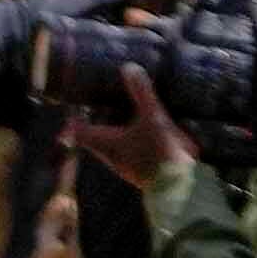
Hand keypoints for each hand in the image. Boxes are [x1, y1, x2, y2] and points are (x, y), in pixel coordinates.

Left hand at [61, 60, 180, 188]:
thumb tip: (129, 67)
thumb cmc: (159, 152)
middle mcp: (111, 157)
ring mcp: (127, 168)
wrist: (182, 190)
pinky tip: (148, 133)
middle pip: (95, 139)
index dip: (74, 119)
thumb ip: (142, 93)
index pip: (79, 131)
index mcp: (105, 143)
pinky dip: (135, 142)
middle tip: (102, 104)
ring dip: (118, 133)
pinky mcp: (144, 174)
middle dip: (98, 122)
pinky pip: (132, 154)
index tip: (74, 105)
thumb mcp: (152, 118)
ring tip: (126, 114)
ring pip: (114, 148)